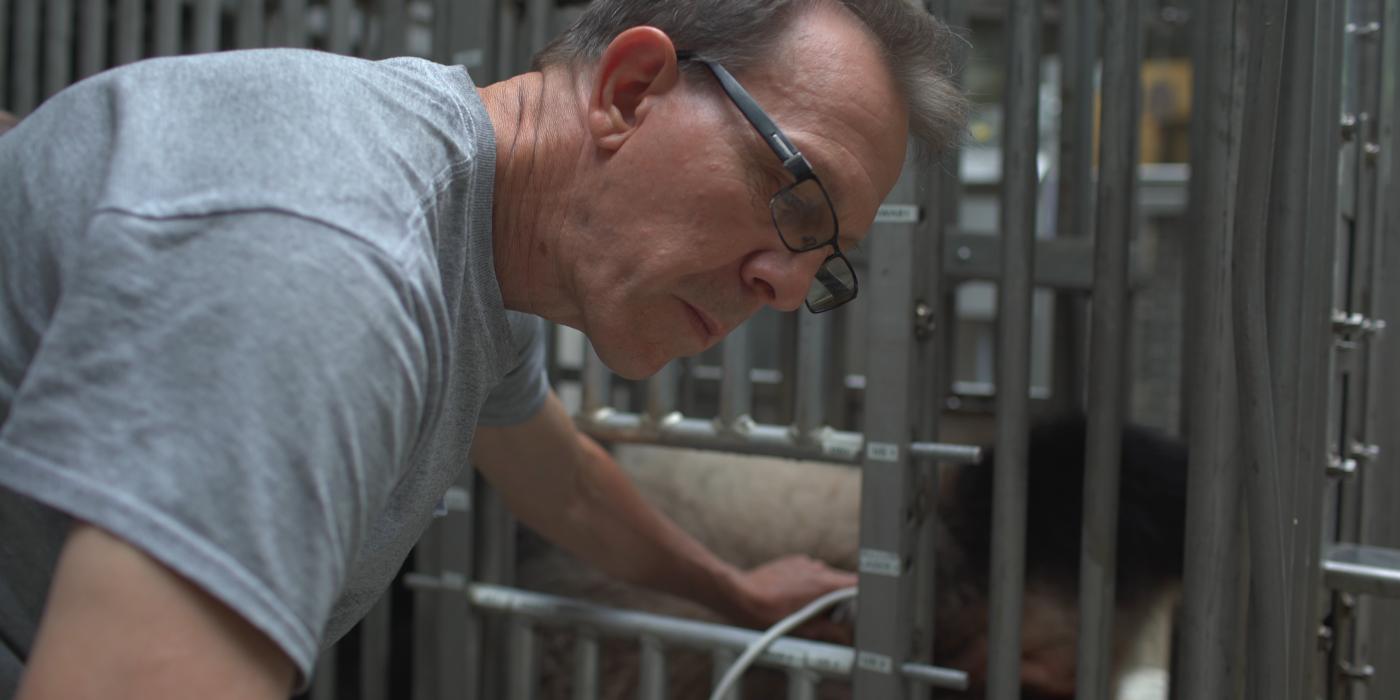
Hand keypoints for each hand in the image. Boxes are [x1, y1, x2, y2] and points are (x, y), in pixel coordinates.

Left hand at [734, 555, 857, 644]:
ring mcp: (804, 562)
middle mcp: (817, 568)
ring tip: (807, 608)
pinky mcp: (792, 561)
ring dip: (823, 591)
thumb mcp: (804, 629)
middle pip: (841, 581)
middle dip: (840, 598)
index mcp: (824, 584)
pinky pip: (809, 572)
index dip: (861, 597)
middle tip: (829, 617)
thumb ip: (831, 630)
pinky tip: (795, 598)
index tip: (857, 609)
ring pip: (825, 577)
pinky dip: (808, 583)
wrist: (741, 595)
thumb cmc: (768, 613)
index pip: (857, 583)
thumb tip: (845, 634)